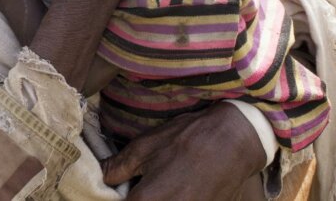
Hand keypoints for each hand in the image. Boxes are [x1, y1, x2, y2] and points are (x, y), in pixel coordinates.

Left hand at [100, 102, 265, 199]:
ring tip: (160, 186)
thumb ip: (118, 167)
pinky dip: (173, 199)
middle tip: (136, 188)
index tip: (119, 192)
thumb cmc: (186, 140)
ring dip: (154, 200)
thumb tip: (102, 176)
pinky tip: (175, 190)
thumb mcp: (145, 147)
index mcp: (147, 200)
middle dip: (137, 199)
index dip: (117, 200)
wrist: (233, 142)